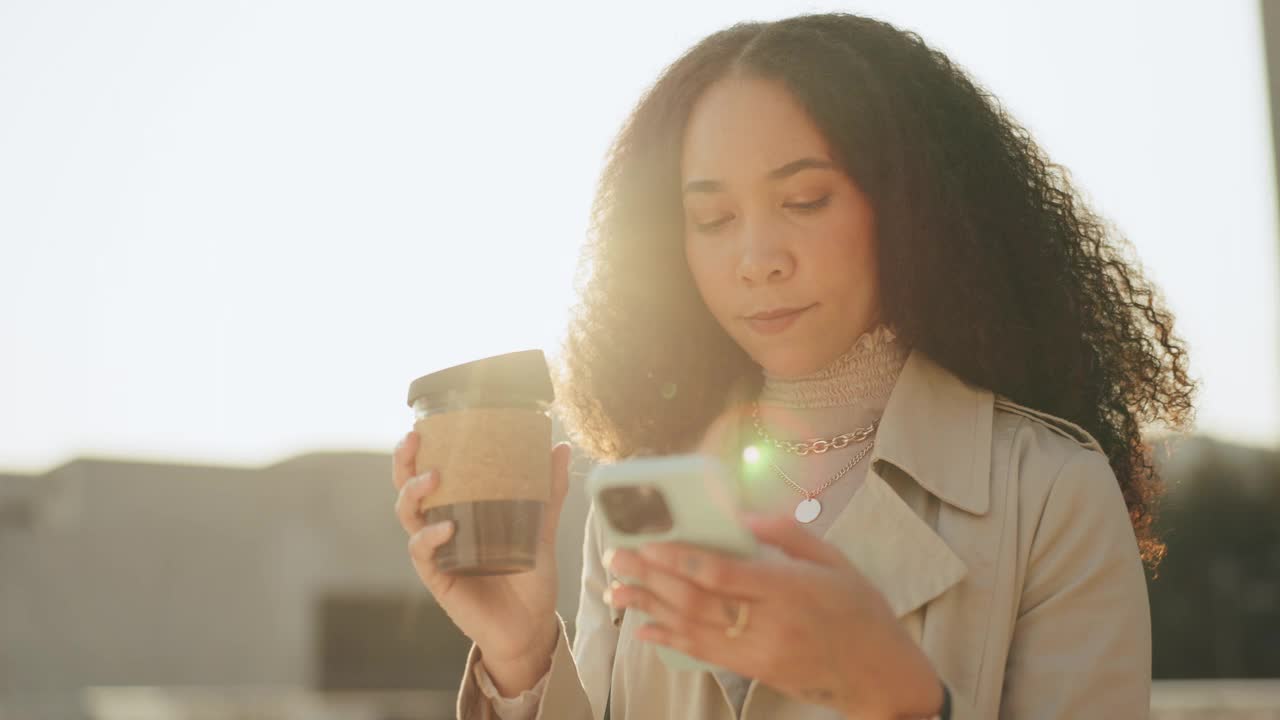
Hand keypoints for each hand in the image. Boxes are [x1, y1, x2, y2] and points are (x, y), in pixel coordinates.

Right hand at [392, 430, 570, 668]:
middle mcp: (440, 526)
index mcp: (459, 509)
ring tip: (434, 478)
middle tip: (415, 438)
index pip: (429, 472)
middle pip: (406, 488)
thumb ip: (549, 491)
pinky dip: (430, 537)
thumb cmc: (529, 577)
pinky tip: (446, 528)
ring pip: (407, 515)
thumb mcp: (542, 529)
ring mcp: (435, 552)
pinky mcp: (437, 577)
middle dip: (404, 461)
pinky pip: (422, 552)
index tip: (424, 423)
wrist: (530, 627)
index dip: (419, 449)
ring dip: (414, 492)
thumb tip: (561, 446)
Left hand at [602, 512, 944, 718]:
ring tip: (616, 590)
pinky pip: (703, 654)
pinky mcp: (754, 671)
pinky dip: (670, 639)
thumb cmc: (861, 610)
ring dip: (650, 607)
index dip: (680, 558)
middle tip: (618, 558)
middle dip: (651, 577)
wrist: (880, 674)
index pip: (723, 575)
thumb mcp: (835, 560)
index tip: (648, 542)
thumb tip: (740, 515)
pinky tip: (644, 627)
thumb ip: (787, 534)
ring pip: (692, 628)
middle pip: (697, 600)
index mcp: (792, 590)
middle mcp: (770, 624)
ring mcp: (759, 653)